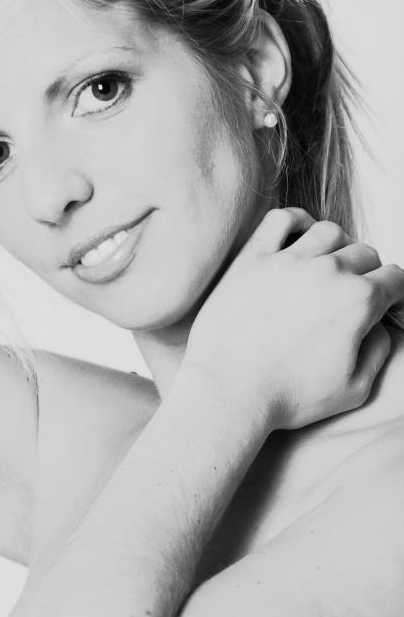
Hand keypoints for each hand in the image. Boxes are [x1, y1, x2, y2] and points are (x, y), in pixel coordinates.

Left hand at [184, 207, 403, 430]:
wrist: (230, 392)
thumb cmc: (288, 396)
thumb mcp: (354, 388)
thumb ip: (379, 351)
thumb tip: (378, 325)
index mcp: (358, 301)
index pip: (394, 278)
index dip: (393, 292)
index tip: (382, 302)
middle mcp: (327, 272)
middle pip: (363, 253)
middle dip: (365, 272)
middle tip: (350, 292)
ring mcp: (287, 261)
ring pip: (328, 232)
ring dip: (336, 246)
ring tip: (326, 266)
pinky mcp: (252, 259)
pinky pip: (280, 219)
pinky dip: (296, 220)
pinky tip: (298, 235)